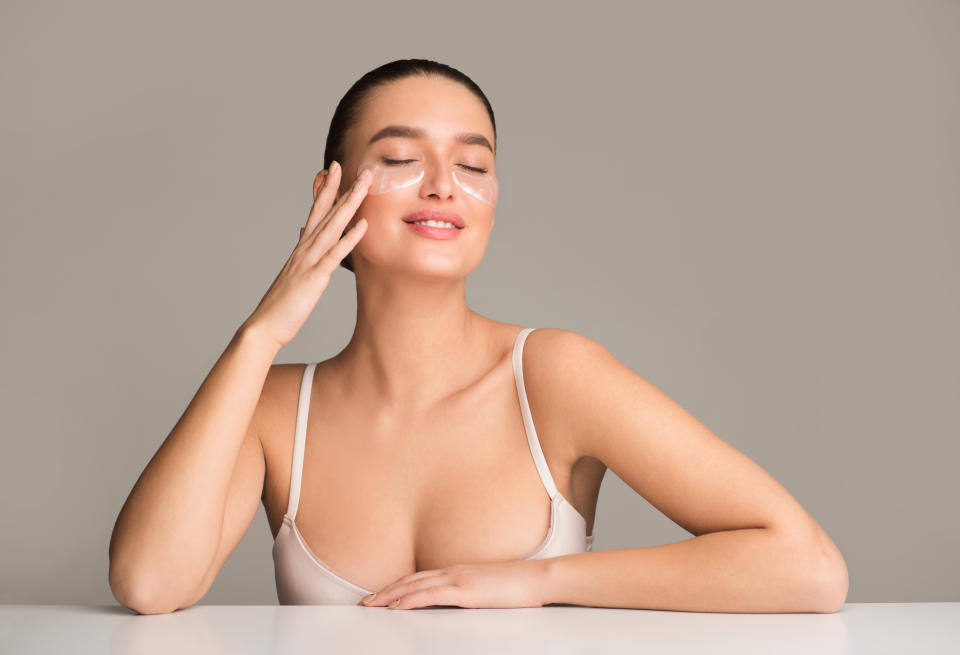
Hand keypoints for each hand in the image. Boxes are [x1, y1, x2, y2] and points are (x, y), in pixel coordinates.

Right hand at [242, 162, 370, 348]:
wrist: (265, 325)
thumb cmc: (282, 303)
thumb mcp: (294, 273)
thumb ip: (301, 250)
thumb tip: (302, 231)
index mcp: (302, 248)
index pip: (317, 212)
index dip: (327, 190)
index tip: (336, 169)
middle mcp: (305, 248)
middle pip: (326, 212)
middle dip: (343, 188)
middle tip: (360, 168)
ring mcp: (309, 261)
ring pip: (332, 226)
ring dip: (349, 204)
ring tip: (364, 185)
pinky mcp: (314, 277)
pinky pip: (334, 255)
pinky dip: (349, 239)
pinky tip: (362, 225)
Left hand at [359, 560, 549, 609]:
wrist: (538, 579)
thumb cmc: (518, 586)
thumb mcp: (488, 589)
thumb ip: (470, 593)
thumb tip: (459, 603)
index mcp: (459, 571)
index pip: (421, 577)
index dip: (399, 585)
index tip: (382, 594)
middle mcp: (454, 571)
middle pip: (411, 580)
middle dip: (386, 590)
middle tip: (366, 600)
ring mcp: (458, 579)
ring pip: (414, 586)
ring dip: (390, 595)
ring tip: (372, 604)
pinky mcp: (465, 591)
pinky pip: (430, 595)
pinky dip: (409, 600)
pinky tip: (397, 606)